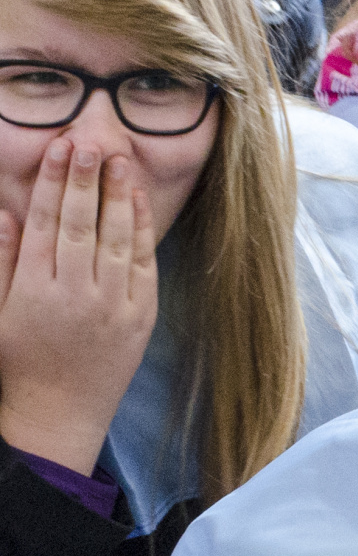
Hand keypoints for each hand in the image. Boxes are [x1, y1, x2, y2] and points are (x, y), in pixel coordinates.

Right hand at [0, 140, 159, 476]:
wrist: (58, 413)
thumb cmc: (19, 360)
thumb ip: (1, 260)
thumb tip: (5, 212)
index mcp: (34, 290)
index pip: (46, 223)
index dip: (54, 183)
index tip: (59, 149)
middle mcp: (75, 295)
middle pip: (82, 225)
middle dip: (85, 180)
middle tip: (88, 142)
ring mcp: (113, 307)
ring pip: (117, 241)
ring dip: (118, 197)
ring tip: (119, 161)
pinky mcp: (141, 319)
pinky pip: (144, 267)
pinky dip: (141, 232)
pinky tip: (137, 203)